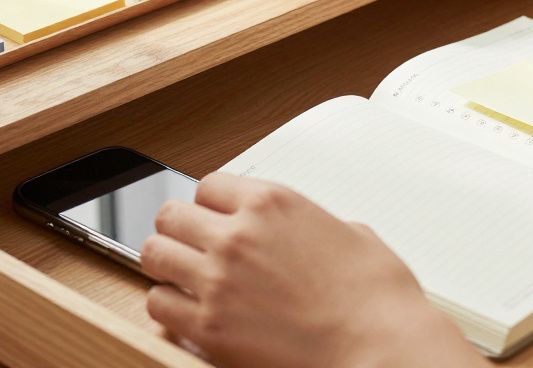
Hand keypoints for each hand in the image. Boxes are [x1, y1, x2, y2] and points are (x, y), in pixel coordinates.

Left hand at [142, 173, 484, 367]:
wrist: (379, 347)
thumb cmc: (375, 300)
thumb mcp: (353, 235)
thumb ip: (313, 225)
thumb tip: (309, 234)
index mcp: (272, 203)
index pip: (209, 185)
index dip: (211, 204)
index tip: (213, 217)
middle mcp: (237, 235)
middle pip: (172, 215)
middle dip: (180, 230)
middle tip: (190, 246)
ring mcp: (217, 280)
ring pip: (154, 254)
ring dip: (167, 264)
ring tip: (182, 276)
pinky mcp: (207, 327)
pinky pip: (157, 304)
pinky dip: (168, 306)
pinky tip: (187, 311)